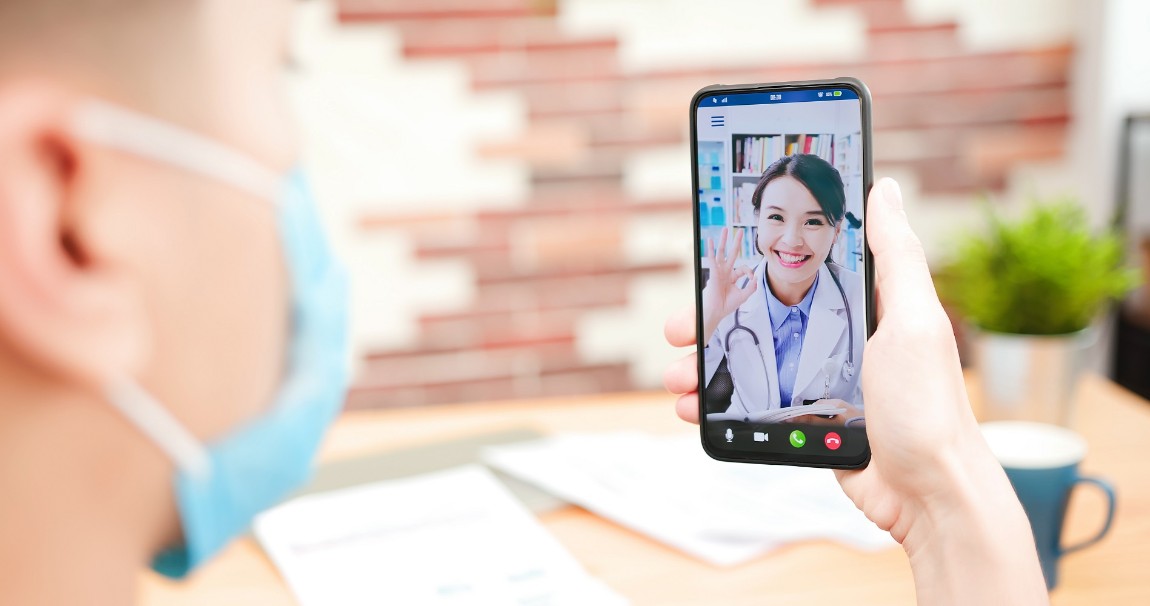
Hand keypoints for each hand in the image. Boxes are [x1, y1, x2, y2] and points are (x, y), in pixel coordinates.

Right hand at [664, 178, 1046, 603]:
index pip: (798, 273)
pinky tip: (694, 407)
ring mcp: (817, 383)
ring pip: (746, 364)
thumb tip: (884, 187)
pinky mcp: (806, 422)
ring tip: (678, 376)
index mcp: (863, 309)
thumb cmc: (930, 406)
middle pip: (760, 320)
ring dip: (705, 368)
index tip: (714, 260)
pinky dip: (717, 406)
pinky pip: (750, 406)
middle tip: (680, 328)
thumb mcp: (914, 320)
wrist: (930, 494)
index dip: (754, 266)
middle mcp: (837, 341)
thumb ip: (896, 255)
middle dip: (713, 323)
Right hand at [700, 228, 755, 342]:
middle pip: (732, 253)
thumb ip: (751, 287)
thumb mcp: (744, 295)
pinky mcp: (713, 273)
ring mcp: (719, 271)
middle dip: (736, 242)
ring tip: (725, 229)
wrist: (716, 312)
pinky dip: (711, 250)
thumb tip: (756, 278)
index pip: (743, 268)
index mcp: (732, 277)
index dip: (750, 272)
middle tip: (740, 231)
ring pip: (722, 253)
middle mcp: (725, 272)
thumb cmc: (727, 305)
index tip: (752, 279)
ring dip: (723, 240)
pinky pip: (712, 259)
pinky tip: (710, 240)